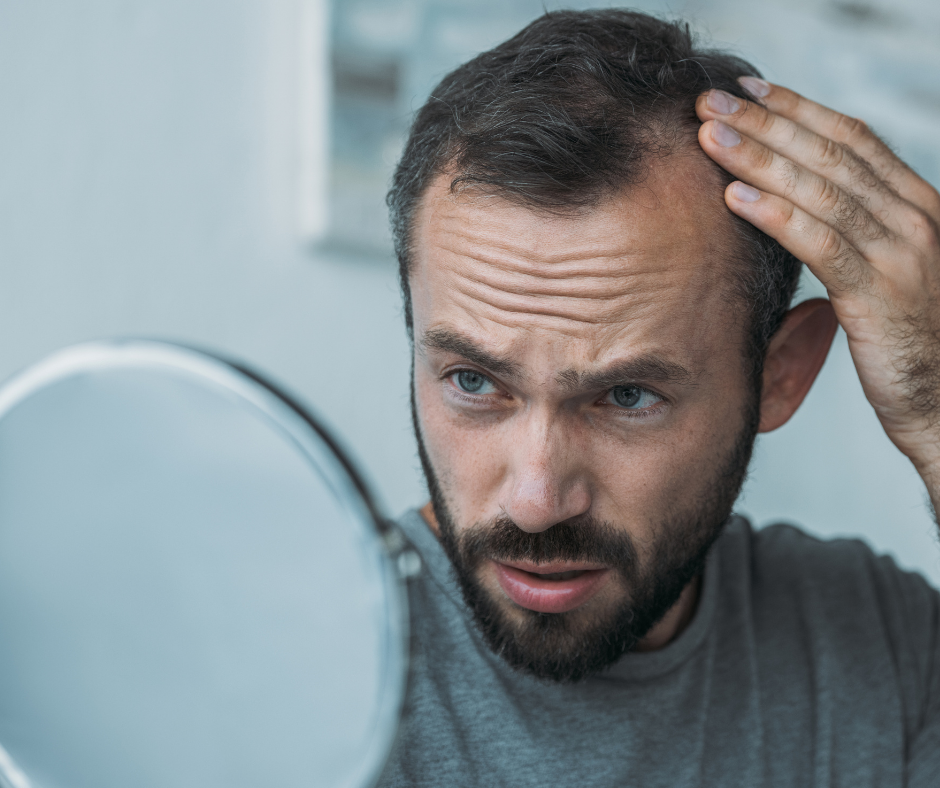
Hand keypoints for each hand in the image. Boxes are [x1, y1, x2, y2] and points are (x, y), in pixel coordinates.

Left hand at [696, 78, 939, 487]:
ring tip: (708, 138)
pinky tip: (735, 198)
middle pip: (830, 154)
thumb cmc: (905, 335)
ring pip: (821, 190)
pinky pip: (821, 244)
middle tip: (710, 101)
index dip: (797, 109)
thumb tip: (794, 195)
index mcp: (916, 202)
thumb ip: (852, 228)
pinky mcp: (881, 294)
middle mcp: (915, 217)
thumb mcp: (881, 266)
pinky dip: (776, 216)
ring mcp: (902, 253)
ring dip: (759, 159)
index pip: (851, 138)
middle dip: (765, 123)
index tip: (747, 90)